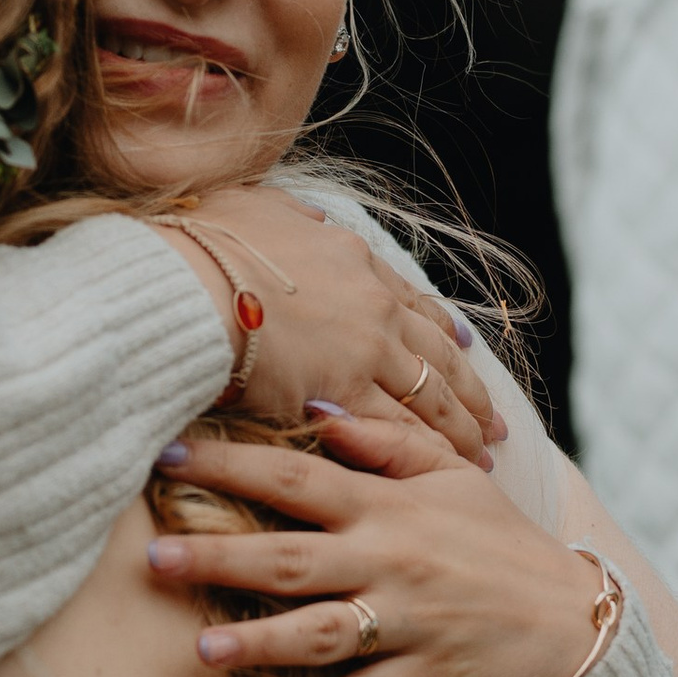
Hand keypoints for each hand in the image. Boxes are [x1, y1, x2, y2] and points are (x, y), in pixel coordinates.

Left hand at [144, 411, 601, 676]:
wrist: (575, 622)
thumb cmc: (503, 543)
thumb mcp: (455, 476)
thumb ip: (386, 440)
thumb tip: (315, 409)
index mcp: (389, 507)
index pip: (298, 475)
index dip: (232, 462)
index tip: (166, 456)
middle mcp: (389, 562)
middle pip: (291, 557)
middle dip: (219, 557)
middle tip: (153, 559)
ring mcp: (406, 623)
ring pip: (318, 633)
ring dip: (257, 643)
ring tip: (199, 650)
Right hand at [159, 187, 500, 463]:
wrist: (184, 284)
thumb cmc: (204, 244)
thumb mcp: (256, 206)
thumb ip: (292, 215)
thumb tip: (311, 216)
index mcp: (355, 259)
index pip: (414, 303)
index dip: (445, 333)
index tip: (467, 353)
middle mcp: (373, 305)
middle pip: (438, 354)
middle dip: (470, 392)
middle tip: (493, 422)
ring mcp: (364, 350)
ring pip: (430, 395)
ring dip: (460, 428)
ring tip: (481, 456)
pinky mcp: (341, 392)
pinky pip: (396, 427)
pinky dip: (422, 451)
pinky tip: (440, 470)